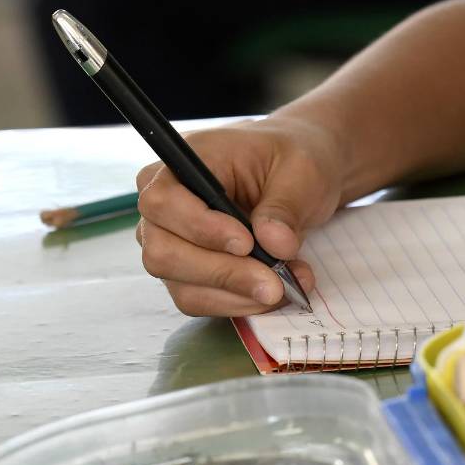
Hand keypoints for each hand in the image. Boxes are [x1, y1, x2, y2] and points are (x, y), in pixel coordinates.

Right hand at [135, 116, 343, 315]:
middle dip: (222, 273)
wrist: (300, 178)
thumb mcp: (302, 170)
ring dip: (236, 295)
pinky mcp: (191, 273)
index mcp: (184, 163)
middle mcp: (166, 206)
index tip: (246, 243)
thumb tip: (275, 244)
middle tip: (273, 282)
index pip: (162, 202)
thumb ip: (285, 206)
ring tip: (286, 285)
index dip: (199, 228)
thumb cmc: (293, 160)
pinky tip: (276, 292)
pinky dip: (240, 303)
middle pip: (162, 252)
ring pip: (182, 286)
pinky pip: (202, 301)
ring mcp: (173, 243)